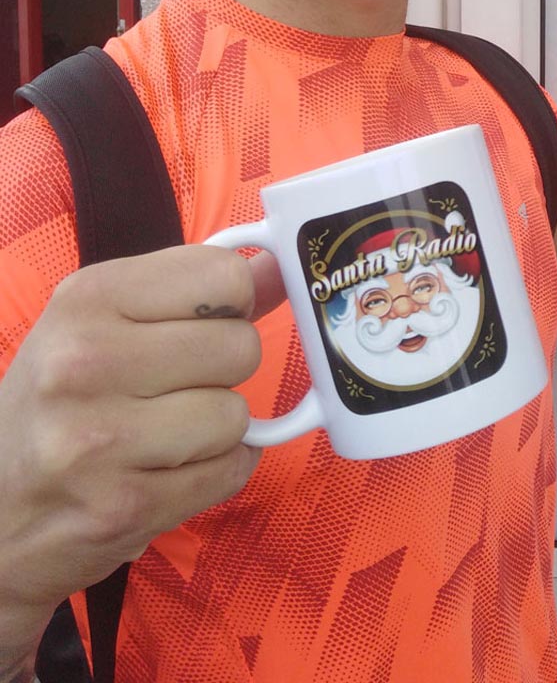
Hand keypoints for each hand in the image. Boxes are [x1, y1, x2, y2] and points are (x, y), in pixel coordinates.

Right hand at [0, 246, 283, 617]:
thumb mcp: (106, 321)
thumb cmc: (59, 402)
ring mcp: (100, 440)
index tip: (204, 321)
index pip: (225, 276)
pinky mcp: (123, 508)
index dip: (232, 303)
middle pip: (240, 346)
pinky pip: (231, 471)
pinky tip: (167, 470)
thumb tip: (280, 267)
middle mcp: (85, 362)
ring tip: (163, 433)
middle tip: (176, 386)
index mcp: (87, 298)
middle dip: (224, 369)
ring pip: (236, 415)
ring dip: (217, 428)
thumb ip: (198, 290)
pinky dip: (215, 472)